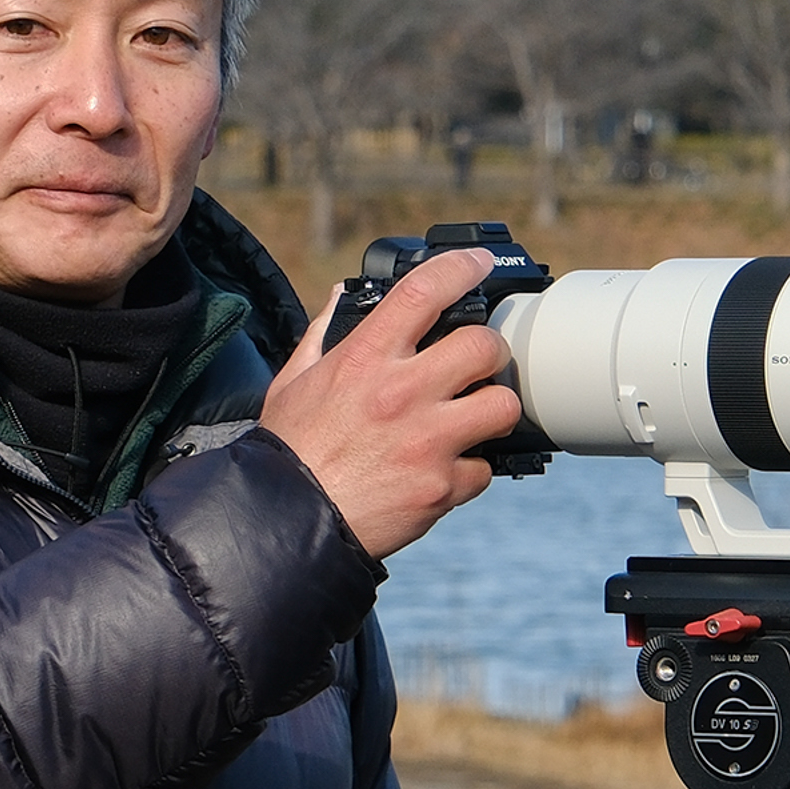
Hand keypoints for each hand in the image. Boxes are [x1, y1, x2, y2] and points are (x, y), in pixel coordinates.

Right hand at [260, 248, 522, 560]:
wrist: (287, 524)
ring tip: (475, 417)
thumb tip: (340, 296)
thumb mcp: (293, 381)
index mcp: (365, 358)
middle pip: (484, 346)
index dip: (461, 267)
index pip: (424, 291)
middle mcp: (401, 393)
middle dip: (490, 352)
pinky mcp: (441, 486)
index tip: (478, 265)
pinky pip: (484, 469)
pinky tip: (447, 469)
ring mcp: (427, 441)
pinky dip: (471, 471)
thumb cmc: (289, 451)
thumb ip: (323, 333)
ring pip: (503, 406)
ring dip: (494, 410)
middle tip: (479, 365)